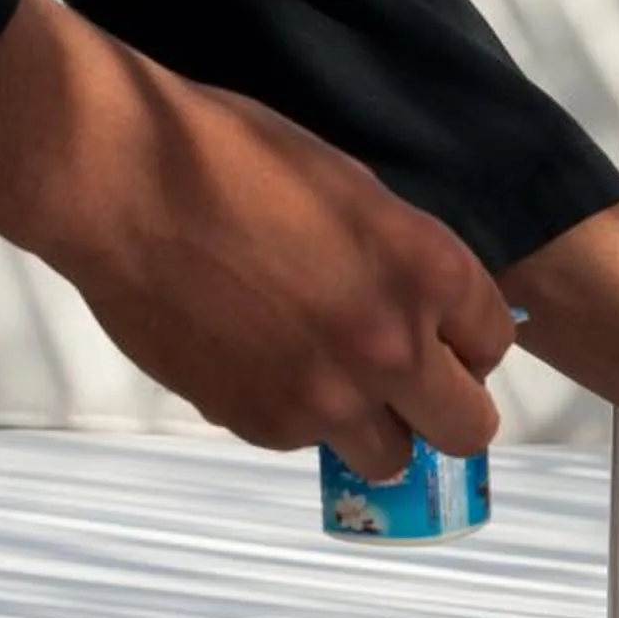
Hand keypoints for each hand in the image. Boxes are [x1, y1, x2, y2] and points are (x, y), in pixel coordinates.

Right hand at [0, 0, 512, 475]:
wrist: (124, 183)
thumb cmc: (233, 160)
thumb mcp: (357, 194)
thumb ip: (406, 265)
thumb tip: (430, 315)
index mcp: (429, 272)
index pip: (494, 346)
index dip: (464, 343)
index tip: (436, 335)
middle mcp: (393, 346)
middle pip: (466, 430)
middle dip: (443, 408)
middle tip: (406, 384)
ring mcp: (328, 395)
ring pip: (390, 457)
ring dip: (372, 426)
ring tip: (326, 377)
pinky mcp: (263, 422)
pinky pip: (307, 443)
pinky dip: (295, 415)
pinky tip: (258, 359)